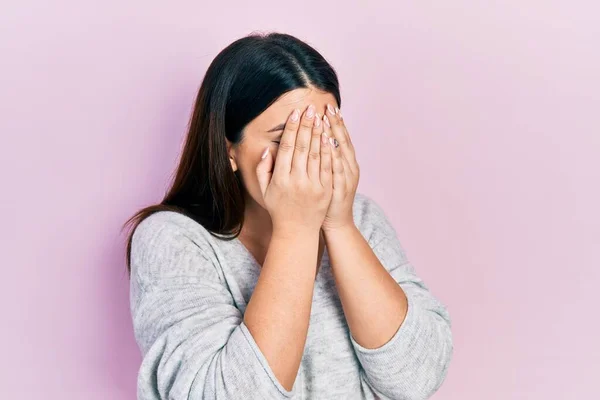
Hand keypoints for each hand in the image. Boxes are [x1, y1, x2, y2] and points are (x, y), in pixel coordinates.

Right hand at [256, 105, 333, 234]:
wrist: (297, 230)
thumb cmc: (279, 208)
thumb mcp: (264, 190)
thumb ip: (263, 169)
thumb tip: (269, 149)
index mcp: (280, 178)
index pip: (287, 148)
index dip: (291, 129)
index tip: (295, 113)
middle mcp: (296, 180)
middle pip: (303, 147)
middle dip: (306, 126)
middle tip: (310, 109)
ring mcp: (312, 185)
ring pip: (316, 154)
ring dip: (318, 133)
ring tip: (320, 117)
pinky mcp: (325, 190)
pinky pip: (327, 166)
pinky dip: (328, 150)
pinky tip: (328, 136)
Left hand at [321, 104, 359, 231]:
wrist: (336, 222)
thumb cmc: (328, 198)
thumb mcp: (330, 176)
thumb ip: (327, 159)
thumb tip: (322, 138)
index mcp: (347, 164)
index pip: (342, 139)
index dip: (336, 123)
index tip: (329, 107)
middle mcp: (349, 168)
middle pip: (343, 141)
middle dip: (335, 123)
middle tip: (329, 106)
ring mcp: (346, 178)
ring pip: (340, 152)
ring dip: (334, 135)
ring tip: (326, 119)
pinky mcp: (340, 188)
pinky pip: (336, 168)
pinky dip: (332, 154)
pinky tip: (327, 143)